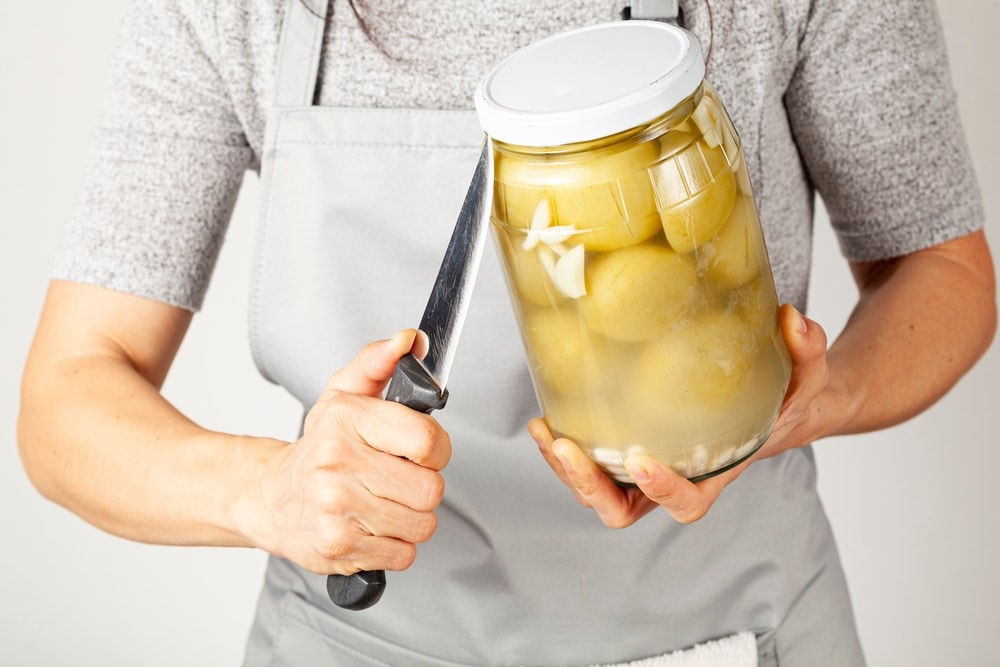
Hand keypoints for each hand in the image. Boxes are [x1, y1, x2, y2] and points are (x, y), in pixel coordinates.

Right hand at [245, 330, 451, 574]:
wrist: (270, 498)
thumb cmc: (319, 448)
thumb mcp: (343, 394)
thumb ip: (378, 362)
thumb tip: (409, 340)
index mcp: (347, 421)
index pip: (428, 440)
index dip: (436, 449)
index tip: (421, 451)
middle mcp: (339, 465)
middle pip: (430, 489)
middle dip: (422, 486)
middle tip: (398, 479)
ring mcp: (337, 509)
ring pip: (422, 523)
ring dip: (411, 517)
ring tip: (384, 502)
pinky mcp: (339, 548)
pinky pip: (403, 554)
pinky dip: (395, 545)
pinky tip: (372, 526)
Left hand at [530, 304, 829, 526]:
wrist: (774, 405)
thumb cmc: (785, 399)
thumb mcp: (807, 377)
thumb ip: (806, 354)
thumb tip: (793, 321)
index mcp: (715, 474)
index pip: (685, 503)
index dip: (661, 490)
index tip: (640, 461)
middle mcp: (674, 478)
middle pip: (621, 508)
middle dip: (588, 485)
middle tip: (565, 446)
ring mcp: (645, 467)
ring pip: (596, 489)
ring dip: (564, 468)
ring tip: (544, 431)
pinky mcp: (626, 444)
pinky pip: (589, 459)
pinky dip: (563, 445)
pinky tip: (547, 412)